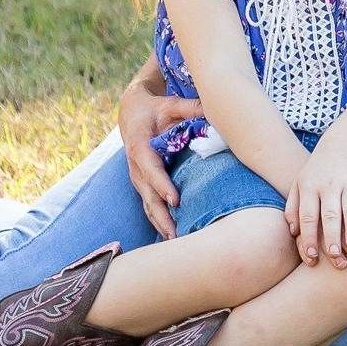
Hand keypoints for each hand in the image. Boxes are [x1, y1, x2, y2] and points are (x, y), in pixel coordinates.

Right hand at [119, 79, 204, 239]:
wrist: (131, 112)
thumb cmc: (153, 108)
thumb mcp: (170, 104)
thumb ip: (191, 108)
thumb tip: (215, 109)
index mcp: (140, 147)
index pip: (151, 170)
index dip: (163, 185)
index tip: (176, 200)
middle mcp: (135, 166)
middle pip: (148, 195)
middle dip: (161, 215)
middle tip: (175, 234)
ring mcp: (137, 177)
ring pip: (147, 204)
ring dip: (159, 223)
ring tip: (174, 241)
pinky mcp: (142, 183)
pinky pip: (149, 204)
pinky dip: (158, 219)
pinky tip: (169, 235)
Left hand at [284, 135, 346, 268]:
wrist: (341, 144)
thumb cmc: (316, 173)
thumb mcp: (298, 185)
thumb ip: (293, 208)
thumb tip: (294, 233)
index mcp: (310, 187)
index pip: (308, 216)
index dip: (309, 237)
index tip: (312, 258)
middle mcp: (330, 184)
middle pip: (331, 214)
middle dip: (333, 237)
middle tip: (336, 258)